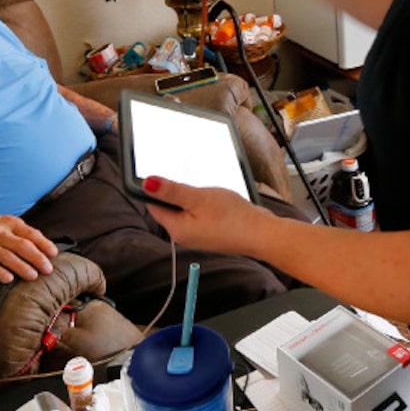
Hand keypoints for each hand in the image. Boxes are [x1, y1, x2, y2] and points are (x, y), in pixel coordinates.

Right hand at [0, 208, 59, 283]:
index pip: (31, 234)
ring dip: (22, 267)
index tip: (54, 253)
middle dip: (37, 258)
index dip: (43, 244)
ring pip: (8, 257)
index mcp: (9, 223)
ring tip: (33, 276)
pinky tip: (8, 279)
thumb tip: (42, 243)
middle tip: (48, 269)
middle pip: (22, 246)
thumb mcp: (4, 221)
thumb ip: (21, 232)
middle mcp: (0, 233)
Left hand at [140, 175, 275, 254]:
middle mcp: (184, 236)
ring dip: (193, 198)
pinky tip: (217, 201)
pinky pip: (199, 216)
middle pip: (170, 209)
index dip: (155, 188)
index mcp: (177, 229)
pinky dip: (204, 206)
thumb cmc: (233, 218)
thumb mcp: (199, 198)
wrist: (262, 234)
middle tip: (192, 182)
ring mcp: (198, 236)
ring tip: (207, 192)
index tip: (163, 173)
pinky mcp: (210, 234)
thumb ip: (172, 191)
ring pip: (186, 211)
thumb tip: (147, 183)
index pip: (154, 206)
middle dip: (177, 193)